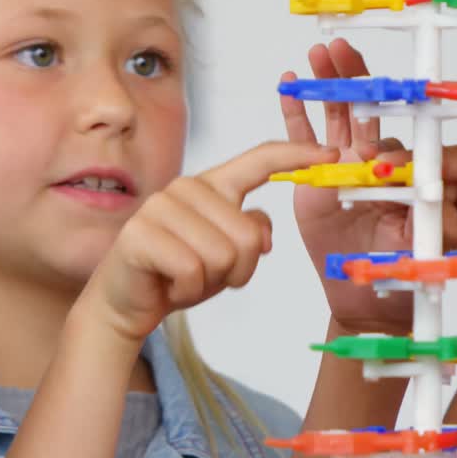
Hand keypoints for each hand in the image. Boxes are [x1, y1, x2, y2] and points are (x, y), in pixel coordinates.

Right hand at [81, 140, 337, 343]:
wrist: (127, 302)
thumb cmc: (180, 271)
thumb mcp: (227, 254)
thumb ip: (250, 234)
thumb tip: (264, 235)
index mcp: (213, 186)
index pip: (259, 159)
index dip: (296, 156)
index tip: (329, 155)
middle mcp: (187, 188)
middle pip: (249, 235)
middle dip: (239, 270)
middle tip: (209, 274)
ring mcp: (160, 207)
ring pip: (224, 255)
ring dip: (212, 281)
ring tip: (186, 277)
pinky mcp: (140, 234)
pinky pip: (194, 271)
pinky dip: (189, 290)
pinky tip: (169, 284)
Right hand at [280, 38, 456, 333]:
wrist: (367, 301)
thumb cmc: (399, 272)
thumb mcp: (422, 247)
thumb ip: (433, 228)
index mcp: (396, 174)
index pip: (390, 137)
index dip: (382, 121)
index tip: (373, 108)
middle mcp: (368, 164)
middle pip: (360, 111)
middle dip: (351, 78)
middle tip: (341, 48)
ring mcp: (338, 169)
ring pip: (332, 117)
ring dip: (325, 85)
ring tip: (317, 54)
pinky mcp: (311, 182)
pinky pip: (301, 143)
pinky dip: (295, 115)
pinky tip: (289, 86)